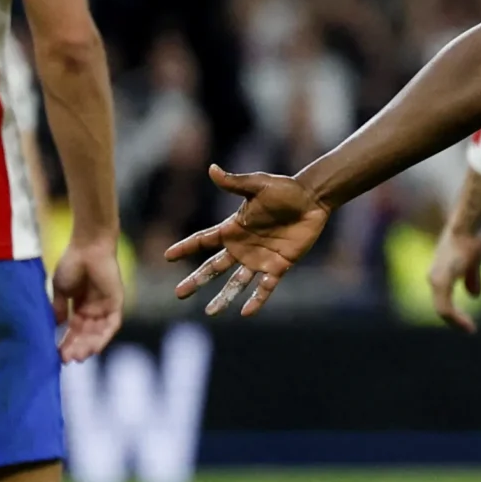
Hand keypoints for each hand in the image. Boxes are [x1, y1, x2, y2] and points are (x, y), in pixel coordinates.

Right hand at [50, 236, 124, 360]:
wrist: (87, 246)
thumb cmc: (72, 263)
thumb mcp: (60, 290)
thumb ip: (59, 308)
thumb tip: (55, 327)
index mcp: (80, 306)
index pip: (74, 330)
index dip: (66, 342)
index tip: (56, 354)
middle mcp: (94, 309)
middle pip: (86, 335)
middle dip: (76, 347)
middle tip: (66, 359)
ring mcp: (105, 306)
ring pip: (98, 333)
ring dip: (88, 346)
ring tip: (77, 356)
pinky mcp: (116, 303)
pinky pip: (112, 325)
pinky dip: (103, 337)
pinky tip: (93, 348)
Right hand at [165, 164, 329, 316]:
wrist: (312, 200)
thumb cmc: (285, 190)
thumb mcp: (258, 185)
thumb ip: (235, 183)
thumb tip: (212, 169)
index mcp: (233, 228)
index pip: (204, 240)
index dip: (186, 247)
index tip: (168, 256)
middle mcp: (242, 247)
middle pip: (214, 267)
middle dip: (196, 280)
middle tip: (179, 294)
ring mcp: (259, 259)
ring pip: (236, 283)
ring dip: (223, 298)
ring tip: (210, 313)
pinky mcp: (279, 266)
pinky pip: (265, 287)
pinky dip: (256, 300)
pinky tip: (245, 313)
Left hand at [427, 222, 480, 333]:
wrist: (466, 227)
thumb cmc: (470, 240)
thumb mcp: (474, 262)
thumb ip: (471, 278)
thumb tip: (474, 295)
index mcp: (440, 276)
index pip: (444, 302)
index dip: (456, 315)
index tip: (469, 324)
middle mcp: (433, 279)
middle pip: (442, 309)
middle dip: (456, 322)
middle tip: (469, 330)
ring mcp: (436, 281)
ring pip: (443, 311)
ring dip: (456, 322)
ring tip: (470, 329)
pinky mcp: (441, 282)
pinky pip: (446, 308)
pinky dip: (457, 318)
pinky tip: (468, 325)